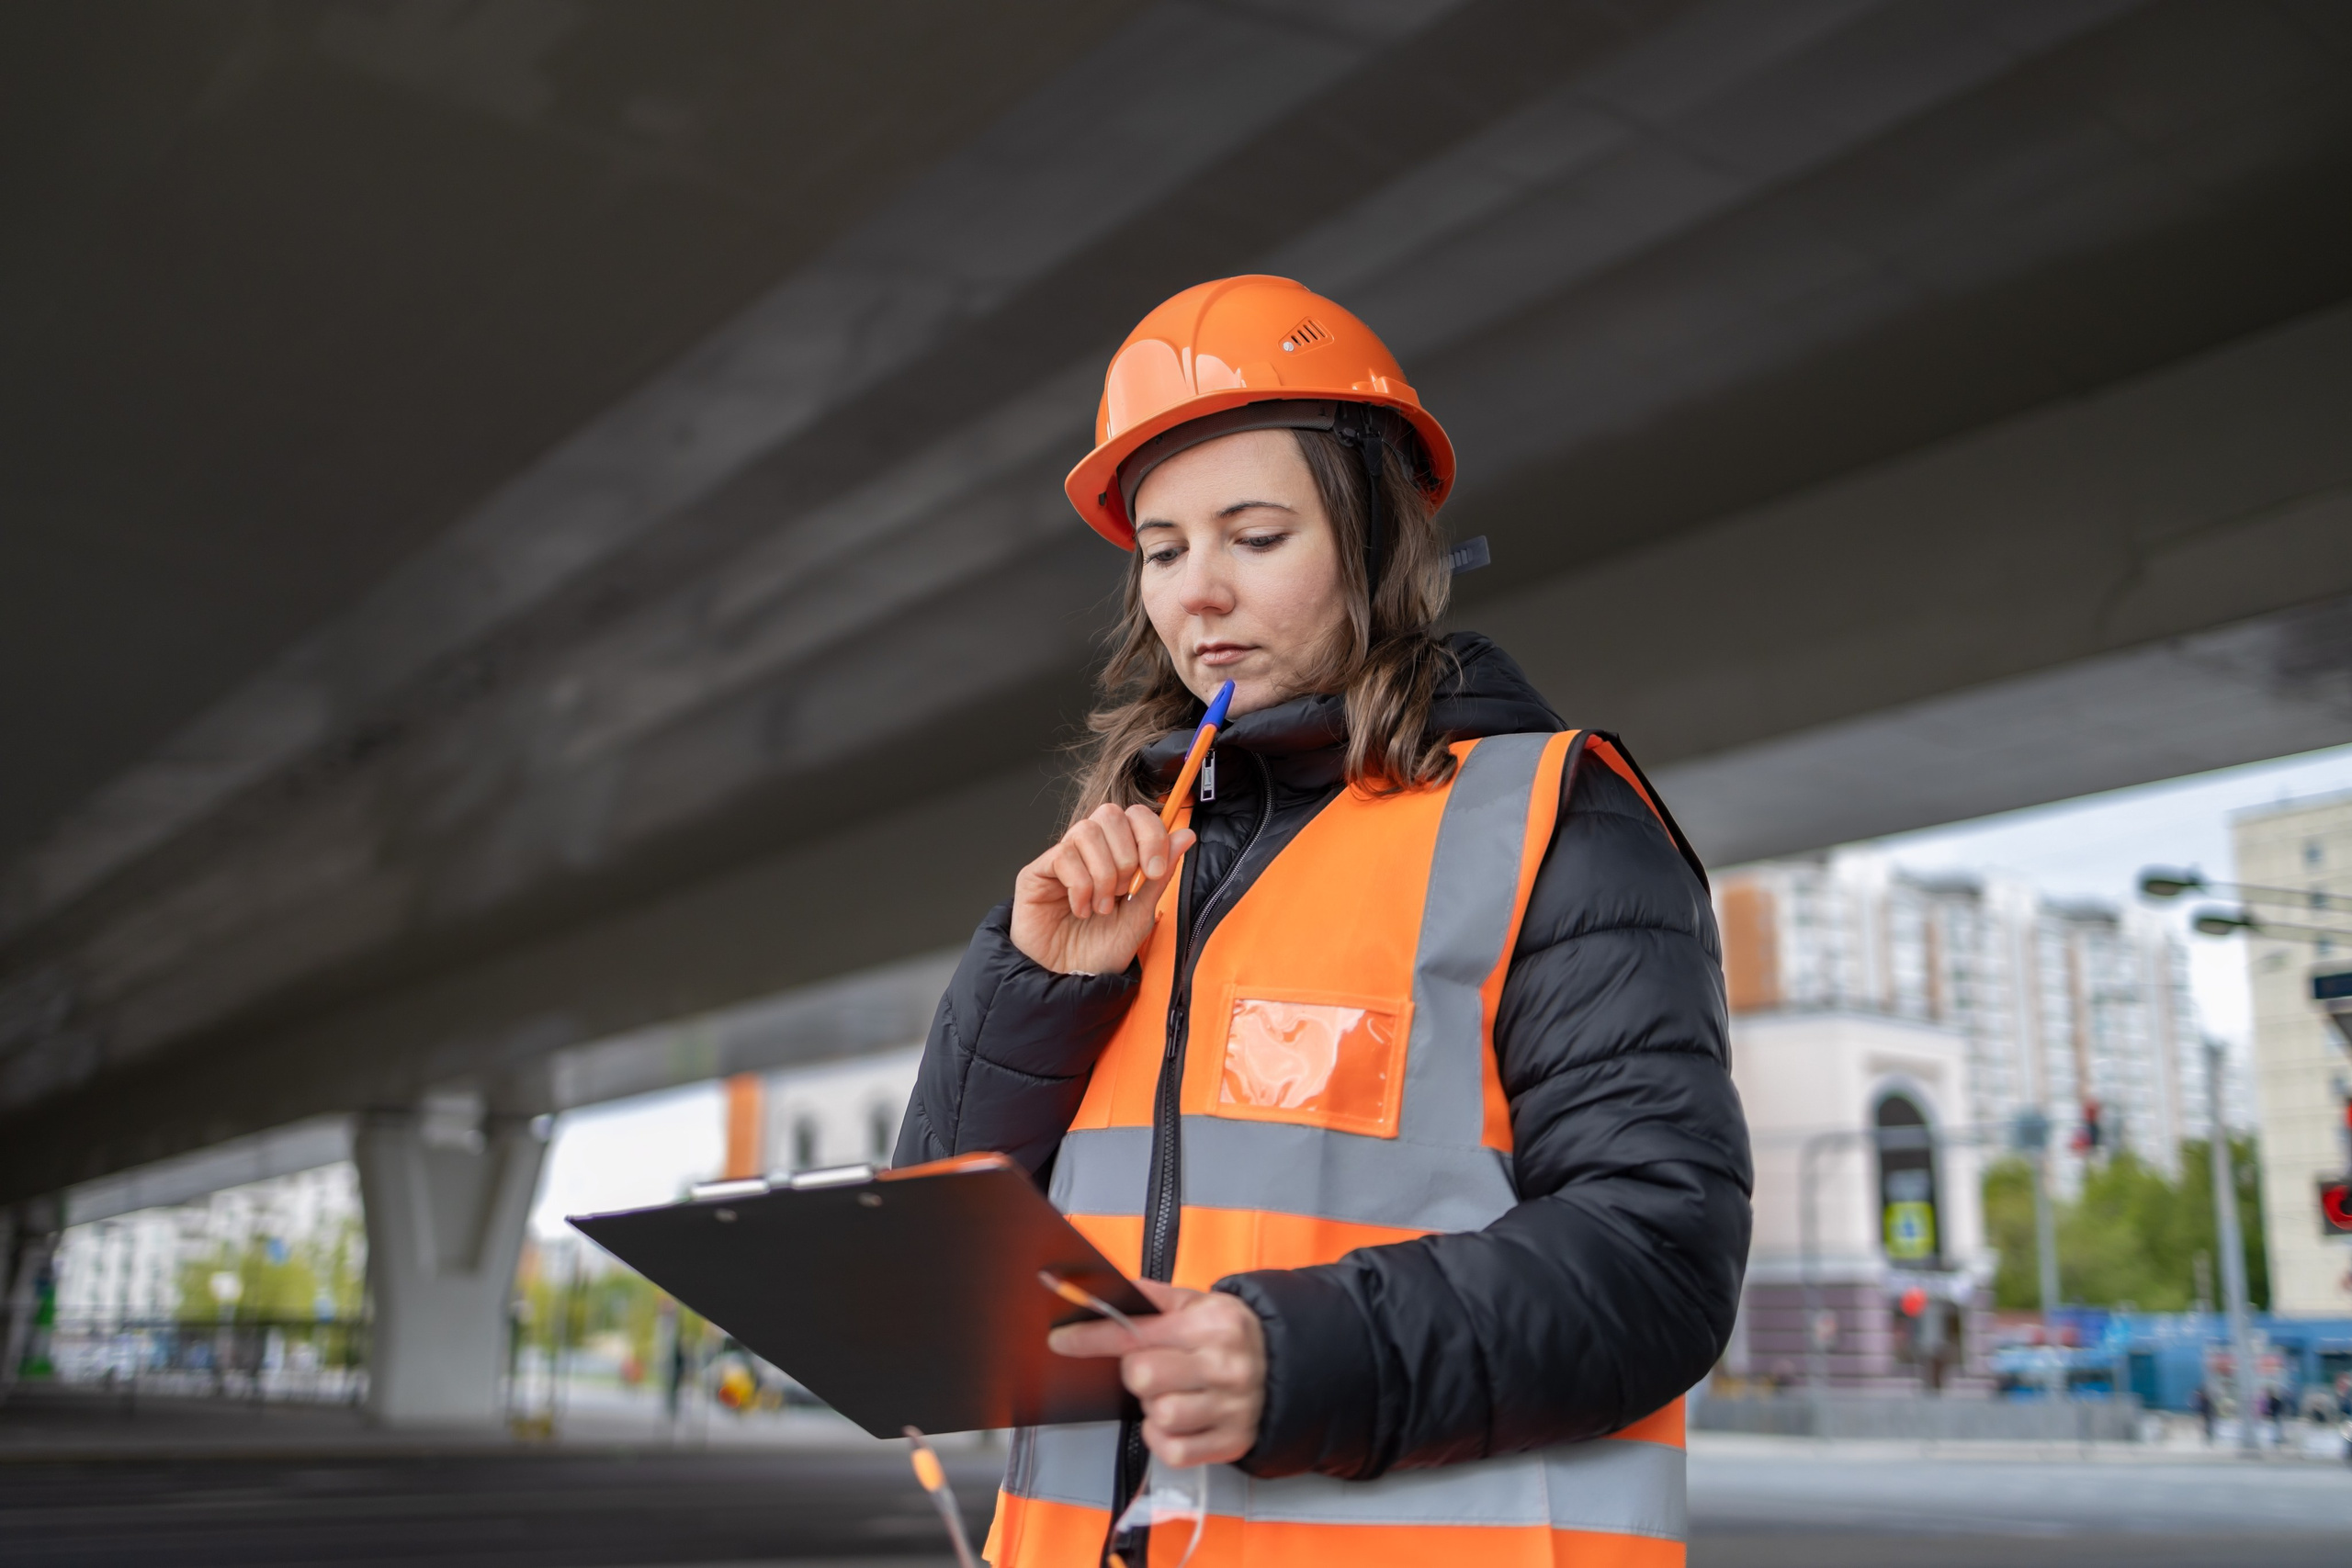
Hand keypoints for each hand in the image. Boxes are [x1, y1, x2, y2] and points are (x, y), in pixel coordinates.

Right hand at [1010, 805, 1195, 975]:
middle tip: (1122, 892)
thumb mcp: (1141, 912)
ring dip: (1103, 873)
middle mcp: (1088, 850)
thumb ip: (1160, 874)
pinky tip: (1081, 910)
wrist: (1071, 981)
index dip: (1150, 834)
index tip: (1154, 870)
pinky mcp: (1035, 873)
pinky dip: (1080, 886)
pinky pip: (1063, 856)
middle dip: (1126, 855)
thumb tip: (1186, 835)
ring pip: (1086, 831)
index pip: (1135, 815)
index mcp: (1116, 853)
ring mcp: (1061, 859)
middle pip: (1110, 814)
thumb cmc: (1103, 950)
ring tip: (1102, 906)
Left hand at [1049, 1279, 1264, 1466]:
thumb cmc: (1229, 1334)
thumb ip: (1150, 1297)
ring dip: (1153, 1407)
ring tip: (1172, 1392)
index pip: (1137, 1332)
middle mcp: (1223, 1366)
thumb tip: (1098, 1290)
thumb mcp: (1198, 1302)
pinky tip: (1175, 1420)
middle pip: (1143, 1377)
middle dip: (1137, 1372)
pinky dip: (1163, 1438)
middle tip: (1153, 1367)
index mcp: (1212, 1324)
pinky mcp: (1231, 1443)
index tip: (1061, 1340)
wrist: (1285, 1366)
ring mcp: (1230, 1408)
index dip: (1092, 1337)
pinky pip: (1173, 1450)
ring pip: (1159, 1416)